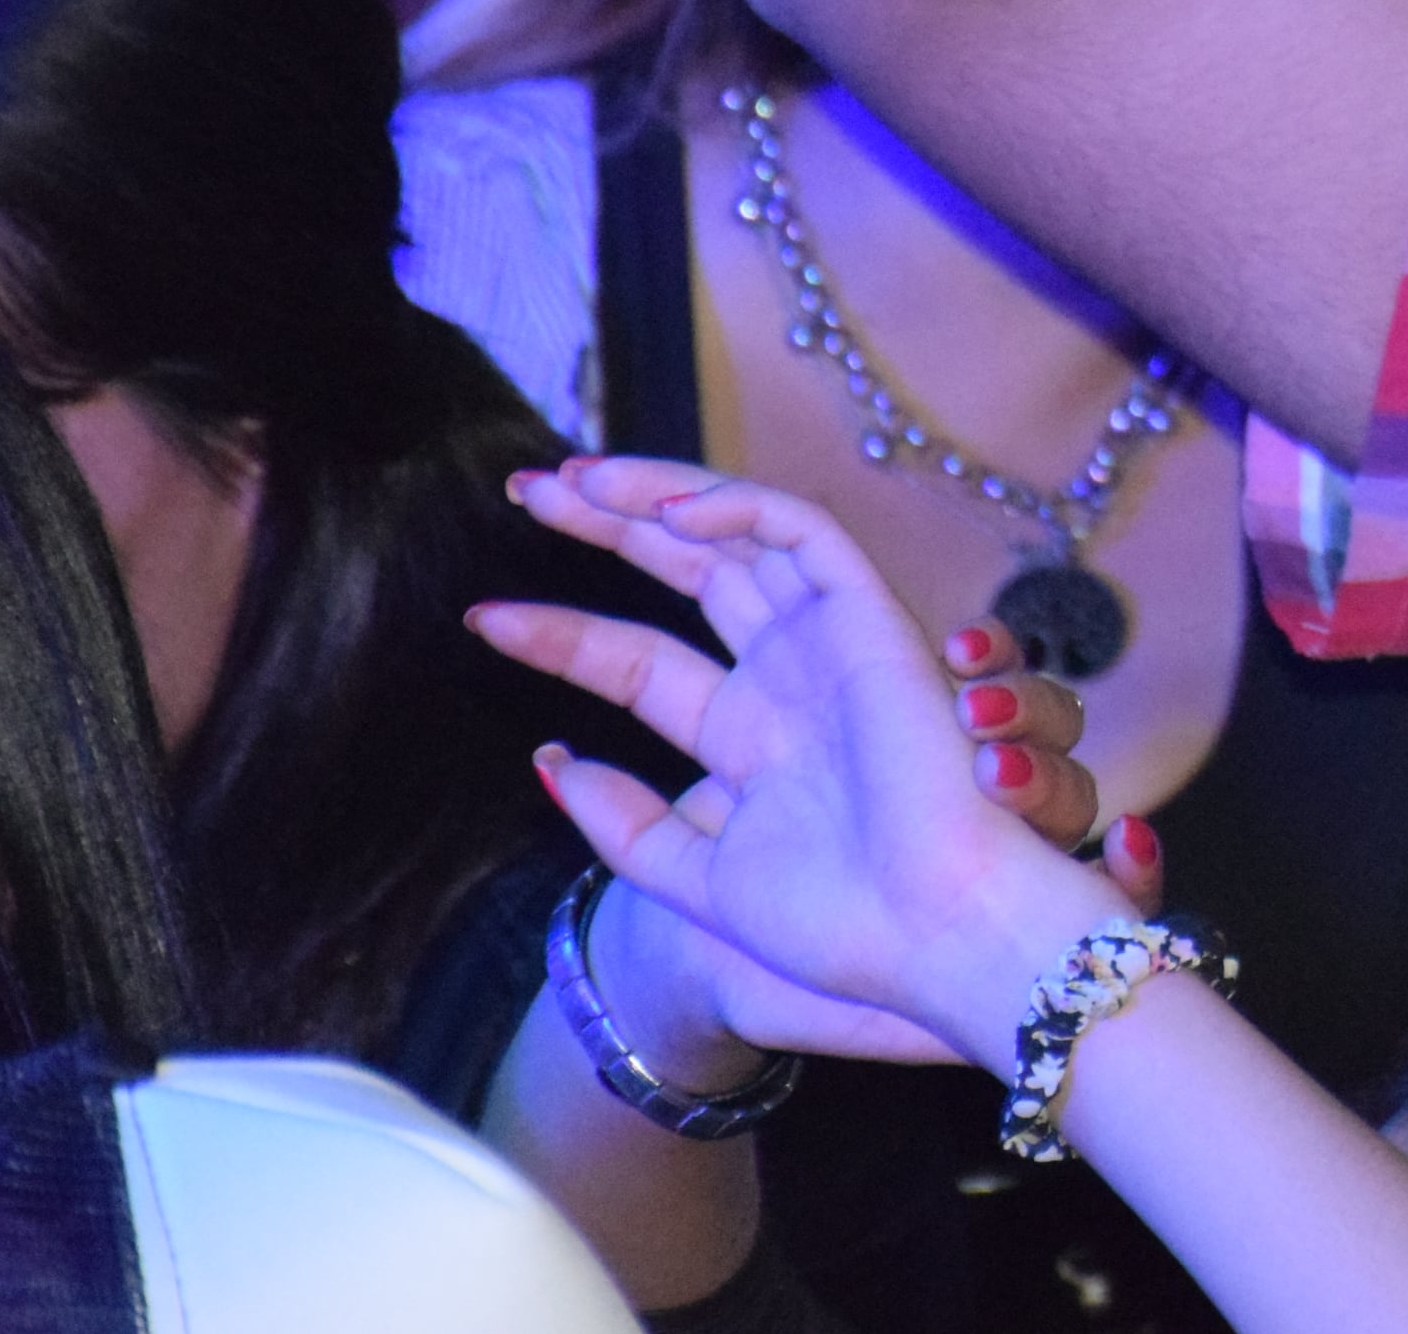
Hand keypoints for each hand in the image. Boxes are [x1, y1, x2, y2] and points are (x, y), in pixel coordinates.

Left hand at [477, 460, 1134, 1068]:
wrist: (924, 928)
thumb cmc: (833, 922)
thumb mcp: (693, 876)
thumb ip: (622, 822)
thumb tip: (550, 758)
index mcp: (747, 735)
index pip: (637, 661)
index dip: (562, 634)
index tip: (483, 620)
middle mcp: (783, 674)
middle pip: (685, 571)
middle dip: (607, 524)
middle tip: (527, 490)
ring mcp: (825, 639)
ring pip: (738, 532)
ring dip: (658, 494)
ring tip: (575, 480)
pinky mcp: (869, 614)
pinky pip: (802, 532)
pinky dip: (739, 506)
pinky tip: (668, 511)